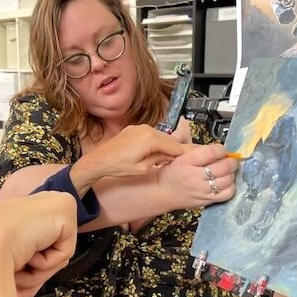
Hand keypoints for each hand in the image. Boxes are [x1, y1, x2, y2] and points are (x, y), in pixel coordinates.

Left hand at [71, 124, 193, 194]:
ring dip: (164, 146)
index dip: (186, 151)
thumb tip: (168, 156)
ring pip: (159, 137)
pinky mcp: (133, 129)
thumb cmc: (118, 166)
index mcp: (150, 139)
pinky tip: (154, 153)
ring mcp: (139, 128)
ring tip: (167, 159)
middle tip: (184, 160)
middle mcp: (146, 130)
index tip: (197, 154)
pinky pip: (149, 135)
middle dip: (175, 149)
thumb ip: (159, 160)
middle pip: (168, 139)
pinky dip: (155, 143)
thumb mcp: (142, 168)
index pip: (174, 146)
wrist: (98, 160)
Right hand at [157, 143, 237, 209]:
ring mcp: (202, 190)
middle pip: (224, 167)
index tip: (222, 150)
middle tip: (230, 160)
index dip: (221, 149)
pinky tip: (225, 183)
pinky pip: (227, 194)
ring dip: (231, 174)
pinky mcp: (206, 200)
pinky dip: (230, 187)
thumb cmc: (172, 172)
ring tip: (227, 171)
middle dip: (231, 161)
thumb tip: (218, 149)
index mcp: (187, 161)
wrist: (163, 191)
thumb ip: (197, 150)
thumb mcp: (179, 156)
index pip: (212, 152)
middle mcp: (195, 176)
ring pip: (227, 180)